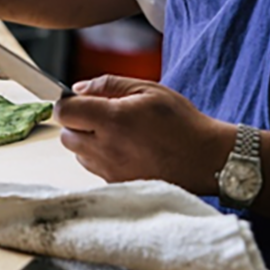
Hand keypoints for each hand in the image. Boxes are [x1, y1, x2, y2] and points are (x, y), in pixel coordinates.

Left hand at [55, 75, 235, 193]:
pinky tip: (123, 149)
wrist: (204, 158)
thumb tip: (78, 88)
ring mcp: (110, 170)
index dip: (66, 104)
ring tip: (115, 133)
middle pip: (65, 136)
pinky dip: (100, 158)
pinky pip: (94, 169)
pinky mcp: (117, 184)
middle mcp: (106, 148)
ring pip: (78, 154)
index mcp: (113, 120)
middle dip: (76, 123)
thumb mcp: (149, 89)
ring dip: (86, 142)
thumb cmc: (181, 122)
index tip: (76, 101)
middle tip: (99, 115)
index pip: (65, 112)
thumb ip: (109, 84)